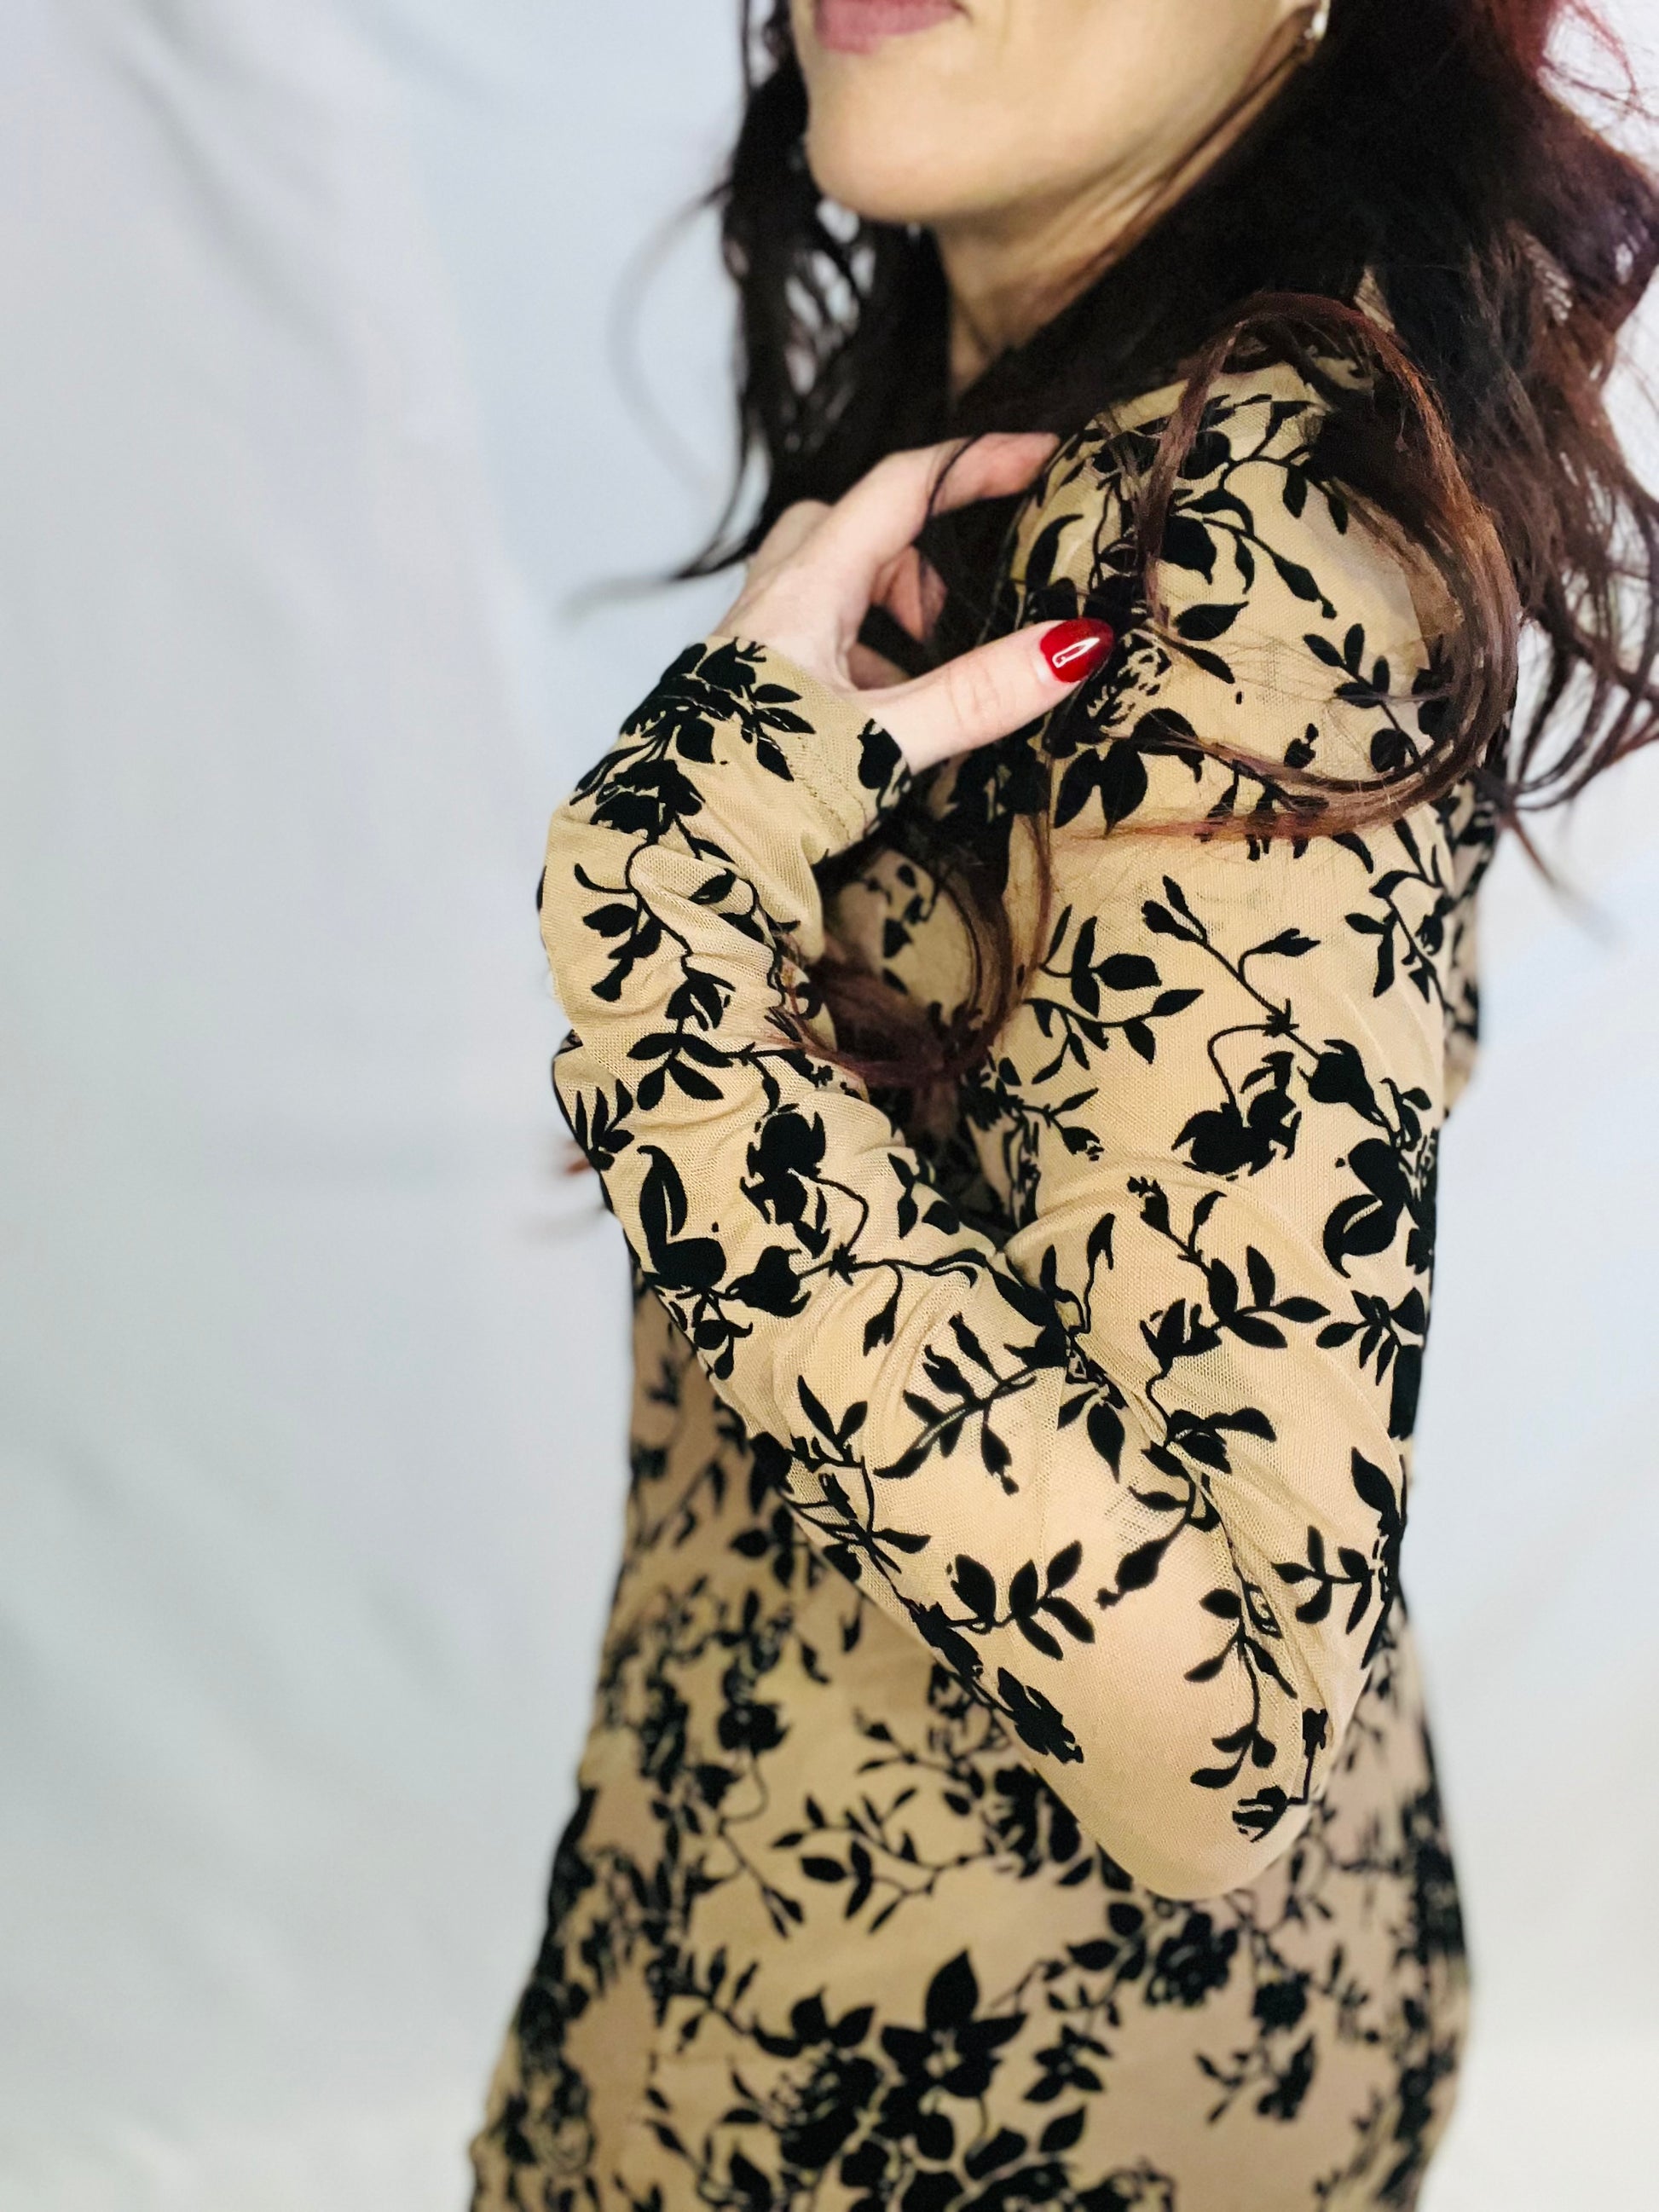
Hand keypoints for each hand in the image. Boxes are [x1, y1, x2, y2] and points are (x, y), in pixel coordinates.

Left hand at [714, 436, 1115, 774]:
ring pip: (828, 587)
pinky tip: (878, 722)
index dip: (974, 463)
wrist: (671, 854)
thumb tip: (1075, 645)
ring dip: (884, 616)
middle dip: (916, 555)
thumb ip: (976, 695)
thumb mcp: (885, 741)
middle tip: (955, 620)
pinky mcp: (742, 691)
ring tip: (925, 682)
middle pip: (853, 530)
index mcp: (806, 590)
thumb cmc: (761, 791)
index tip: (1041, 457)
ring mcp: (751, 647)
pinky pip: (811, 643)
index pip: (901, 485)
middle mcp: (770, 603)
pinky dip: (857, 660)